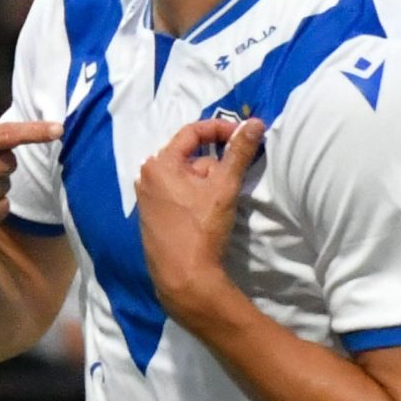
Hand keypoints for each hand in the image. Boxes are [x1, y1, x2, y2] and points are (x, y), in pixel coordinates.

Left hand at [135, 115, 264, 324]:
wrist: (183, 277)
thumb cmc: (202, 229)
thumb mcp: (225, 187)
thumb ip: (240, 152)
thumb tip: (254, 123)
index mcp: (159, 163)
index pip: (193, 132)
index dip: (220, 129)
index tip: (242, 136)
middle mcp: (146, 176)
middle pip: (189, 156)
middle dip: (214, 165)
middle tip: (231, 182)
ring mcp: (146, 198)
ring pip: (184, 177)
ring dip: (205, 183)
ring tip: (219, 204)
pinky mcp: (151, 217)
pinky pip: (176, 194)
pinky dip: (193, 197)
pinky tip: (205, 216)